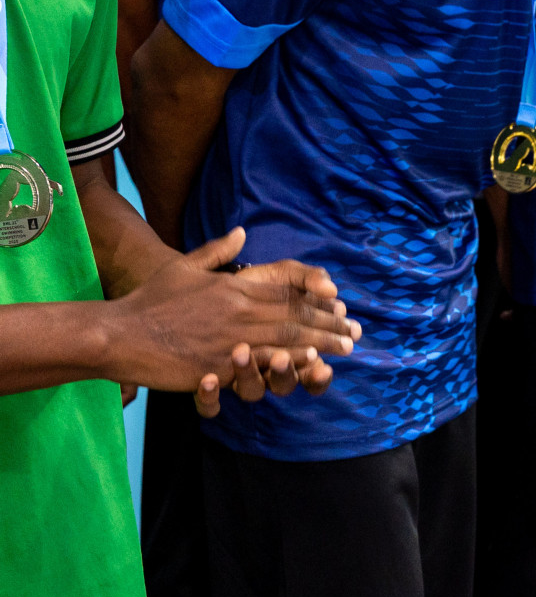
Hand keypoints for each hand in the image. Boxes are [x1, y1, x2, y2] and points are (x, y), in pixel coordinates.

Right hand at [104, 228, 358, 416]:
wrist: (118, 334)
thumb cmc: (149, 302)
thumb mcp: (184, 267)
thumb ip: (217, 252)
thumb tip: (241, 232)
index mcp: (233, 285)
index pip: (286, 286)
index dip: (316, 292)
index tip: (337, 299)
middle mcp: (238, 307)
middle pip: (296, 313)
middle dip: (330, 321)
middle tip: (355, 330)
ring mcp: (230, 336)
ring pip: (288, 338)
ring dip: (322, 343)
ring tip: (346, 349)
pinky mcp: (219, 363)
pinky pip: (264, 363)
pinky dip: (290, 363)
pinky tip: (311, 365)